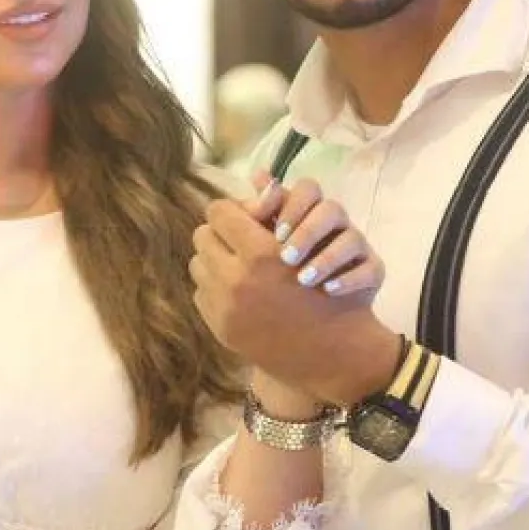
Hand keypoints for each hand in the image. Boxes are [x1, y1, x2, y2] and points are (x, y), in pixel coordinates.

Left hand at [190, 196, 398, 405]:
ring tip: (238, 266)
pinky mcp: (218, 327)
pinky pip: (200, 292)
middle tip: (240, 241)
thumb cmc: (331, 291)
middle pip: (202, 235)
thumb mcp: (313, 243)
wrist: (331, 353)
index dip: (233, 211)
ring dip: (215, 260)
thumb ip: (279, 209)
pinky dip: (215, 287)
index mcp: (258, 254)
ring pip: (197, 263)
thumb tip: (257, 176)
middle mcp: (234, 280)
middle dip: (221, 234)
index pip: (219, 212)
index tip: (246, 218)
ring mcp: (222, 306)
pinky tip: (238, 292)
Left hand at [241, 172, 384, 300]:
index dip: (293, 206)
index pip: (308, 189)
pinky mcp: (373, 270)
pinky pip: (371, 268)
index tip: (276, 234)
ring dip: (326, 258)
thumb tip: (257, 175)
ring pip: (353, 238)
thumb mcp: (264, 241)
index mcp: (310, 210)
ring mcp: (357, 246)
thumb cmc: (281, 271)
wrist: (308, 314)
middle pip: (332, 209)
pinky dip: (349, 279)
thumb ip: (259, 211)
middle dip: (308, 233)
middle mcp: (336, 223)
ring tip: (303, 280)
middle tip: (286, 258)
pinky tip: (328, 290)